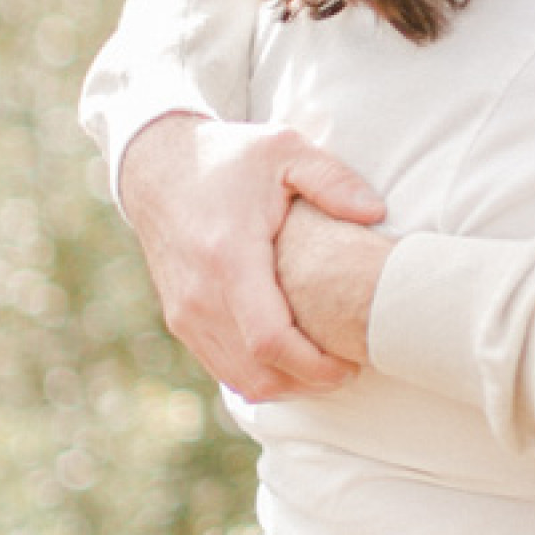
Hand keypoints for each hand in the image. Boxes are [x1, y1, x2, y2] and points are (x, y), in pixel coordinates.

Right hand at [119, 112, 386, 399]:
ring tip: (325, 365)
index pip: (269, 340)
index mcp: (229, 258)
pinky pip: (222, 366)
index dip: (314, 365)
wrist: (158, 168)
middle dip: (307, 383)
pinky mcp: (180, 319)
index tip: (350, 364)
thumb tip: (376, 212)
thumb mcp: (285, 150)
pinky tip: (292, 357)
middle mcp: (200, 295)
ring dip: (285, 384)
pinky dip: (258, 374)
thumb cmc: (229, 159)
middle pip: (257, 372)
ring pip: (239, 378)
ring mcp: (185, 313)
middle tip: (348, 369)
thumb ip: (332, 179)